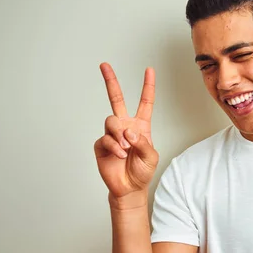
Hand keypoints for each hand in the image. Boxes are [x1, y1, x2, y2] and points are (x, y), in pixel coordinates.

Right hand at [94, 63, 158, 200]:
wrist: (129, 188)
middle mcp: (125, 126)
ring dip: (119, 134)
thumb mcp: (151, 156)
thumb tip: (129, 132)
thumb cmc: (142, 171)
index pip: (145, 102)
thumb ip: (143, 142)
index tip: (149, 70)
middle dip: (110, 81)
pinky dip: (114, 147)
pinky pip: (105, 138)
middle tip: (104, 65)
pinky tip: (119, 154)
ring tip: (125, 148)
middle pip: (116, 99)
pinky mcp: (101, 144)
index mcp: (141, 126)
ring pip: (111, 121)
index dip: (148, 86)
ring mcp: (112, 134)